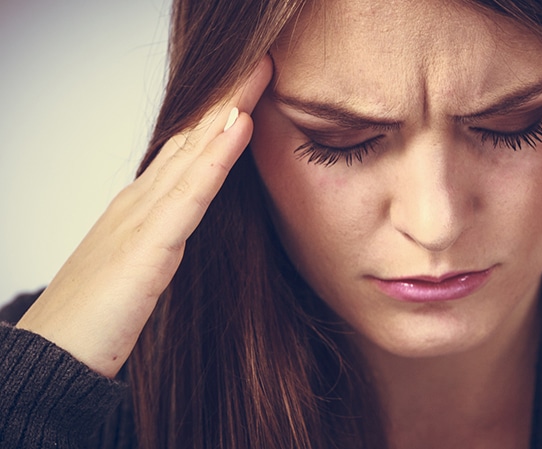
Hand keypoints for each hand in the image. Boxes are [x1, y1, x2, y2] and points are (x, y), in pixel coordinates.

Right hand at [15, 57, 272, 376]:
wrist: (54, 357)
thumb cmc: (96, 320)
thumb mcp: (140, 269)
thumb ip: (165, 243)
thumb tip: (189, 228)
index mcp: (141, 208)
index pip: (186, 151)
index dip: (219, 117)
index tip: (252, 88)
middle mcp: (140, 201)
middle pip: (191, 138)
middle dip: (228, 98)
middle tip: (260, 61)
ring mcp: (142, 217)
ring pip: (193, 151)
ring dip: (227, 110)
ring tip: (257, 73)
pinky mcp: (148, 243)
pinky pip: (191, 191)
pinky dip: (216, 155)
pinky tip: (237, 125)